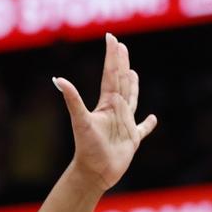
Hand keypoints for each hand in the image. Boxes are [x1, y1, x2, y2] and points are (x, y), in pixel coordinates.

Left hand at [54, 33, 156, 191]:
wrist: (93, 173)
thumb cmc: (87, 148)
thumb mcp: (81, 121)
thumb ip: (72, 100)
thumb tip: (58, 79)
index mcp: (107, 104)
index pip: (110, 75)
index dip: (112, 57)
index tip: (111, 38)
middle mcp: (115, 111)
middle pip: (121, 82)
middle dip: (121, 64)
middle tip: (121, 46)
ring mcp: (124, 125)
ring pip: (131, 100)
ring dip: (133, 87)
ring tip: (133, 73)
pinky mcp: (132, 140)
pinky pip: (142, 129)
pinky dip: (148, 124)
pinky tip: (152, 119)